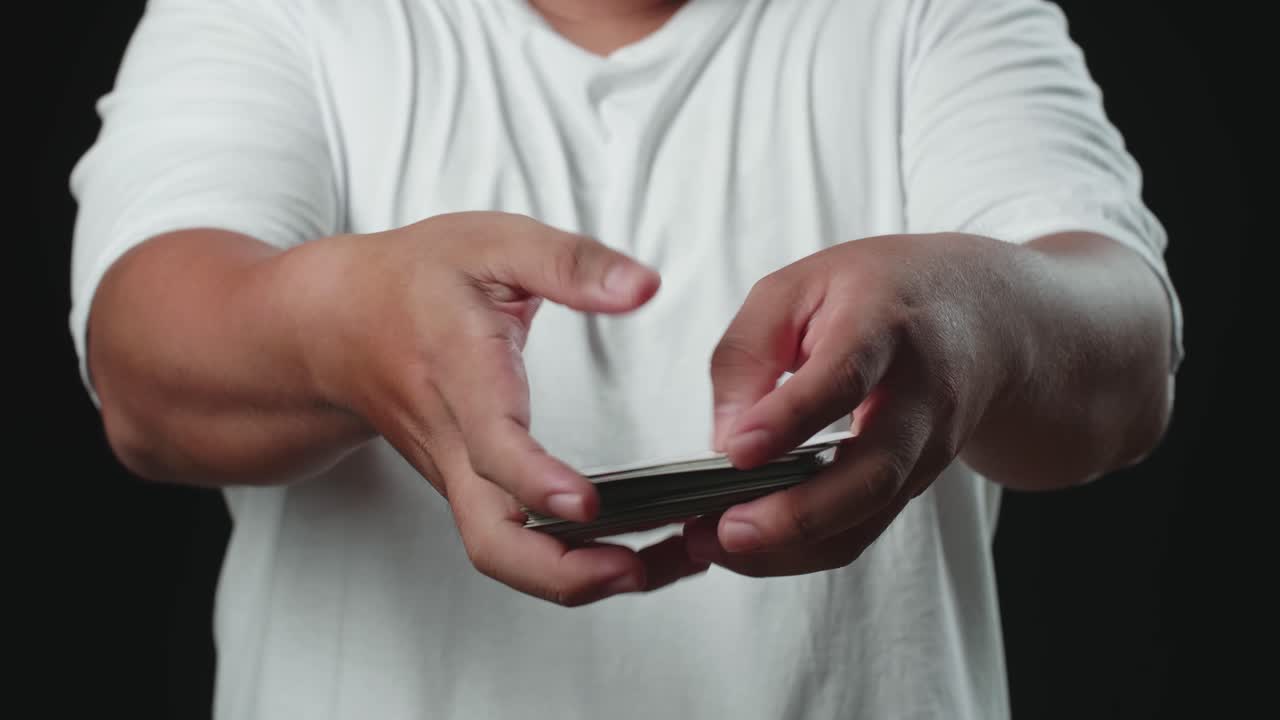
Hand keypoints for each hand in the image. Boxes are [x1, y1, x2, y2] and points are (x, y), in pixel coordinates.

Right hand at [290, 211, 707, 603]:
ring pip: (503, 554)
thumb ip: (570, 264)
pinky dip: (566, 562)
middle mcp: (454, 440)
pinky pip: (512, 542)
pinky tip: (629, 550)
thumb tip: (643, 286)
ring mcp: (457, 474)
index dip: (536, 481)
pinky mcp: (467, 489)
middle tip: (639, 568)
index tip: (587, 504)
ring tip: (657, 567)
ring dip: (576, 578)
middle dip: (564, 574)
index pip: (492, 443)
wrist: (336, 324)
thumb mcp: (492, 242)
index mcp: (462, 370)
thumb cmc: (415, 282)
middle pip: (492, 541)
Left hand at [686, 233, 1020, 575]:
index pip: (844, 377)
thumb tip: (724, 437)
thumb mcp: (797, 288)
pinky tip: (749, 544)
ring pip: (868, 516)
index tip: (735, 451)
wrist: (982, 315)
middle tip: (725, 529)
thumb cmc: (873, 293)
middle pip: (872, 471)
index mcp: (884, 325)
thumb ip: (748, 352)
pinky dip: (803, 549)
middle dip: (796, 514)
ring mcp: (927, 448)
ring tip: (719, 544)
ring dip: (791, 545)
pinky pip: (862, 529)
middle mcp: (920, 394)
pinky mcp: (917, 483)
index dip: (790, 419)